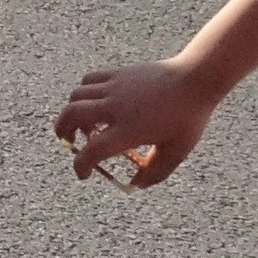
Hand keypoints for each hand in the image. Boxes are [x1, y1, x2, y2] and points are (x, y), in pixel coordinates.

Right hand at [53, 58, 213, 188]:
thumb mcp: (176, 152)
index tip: (83, 173)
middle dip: (62, 131)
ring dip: (72, 112)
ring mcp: (114, 88)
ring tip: (84, 122)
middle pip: (71, 116)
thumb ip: (155, 172)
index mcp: (128, 130)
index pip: (91, 151)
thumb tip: (136, 184)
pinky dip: (83, 92)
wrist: (195, 79)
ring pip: (76, 96)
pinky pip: (88, 80)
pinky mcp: (117, 73)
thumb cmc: (188, 118)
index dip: (81, 166)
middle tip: (68, 141)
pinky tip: (95, 101)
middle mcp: (115, 108)